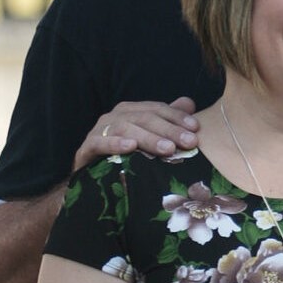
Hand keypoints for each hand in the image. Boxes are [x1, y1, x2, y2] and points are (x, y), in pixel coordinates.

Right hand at [72, 97, 199, 171]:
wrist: (91, 179)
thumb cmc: (125, 158)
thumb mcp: (149, 139)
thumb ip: (167, 120)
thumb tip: (189, 103)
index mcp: (130, 111)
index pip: (157, 109)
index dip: (177, 117)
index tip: (196, 128)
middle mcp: (114, 116)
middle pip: (145, 118)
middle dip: (170, 129)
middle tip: (190, 142)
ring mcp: (98, 130)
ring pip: (125, 128)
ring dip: (148, 138)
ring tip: (168, 148)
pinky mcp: (86, 148)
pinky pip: (100, 143)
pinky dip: (115, 144)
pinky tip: (131, 147)